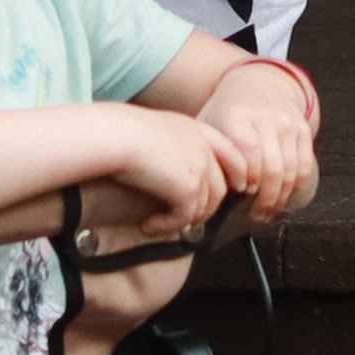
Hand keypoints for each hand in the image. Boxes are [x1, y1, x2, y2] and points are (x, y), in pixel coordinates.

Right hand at [97, 104, 243, 240]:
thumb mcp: (157, 128)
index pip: (231, 153)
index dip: (238, 173)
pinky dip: (167, 226)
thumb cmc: (122, 130)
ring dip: (182, 220)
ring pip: (204, 208)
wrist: (116, 136)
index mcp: (197, 130)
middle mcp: (204, 149)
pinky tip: (150, 225)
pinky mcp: (188, 190)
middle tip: (190, 219)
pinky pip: (185, 218)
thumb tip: (171, 169)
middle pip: (220, 188)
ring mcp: (200, 169)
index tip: (238, 186)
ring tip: (160, 223)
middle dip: (209, 208)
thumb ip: (174, 144)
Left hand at [197, 61, 317, 222]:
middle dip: (264, 197)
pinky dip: (295, 188)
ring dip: (279, 198)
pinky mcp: (302, 130)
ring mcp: (286, 124)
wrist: (256, 84)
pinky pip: (303, 166)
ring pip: (290, 171)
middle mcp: (265, 118)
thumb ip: (209, 153)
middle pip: (272, 167)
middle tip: (255, 214)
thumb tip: (205, 191)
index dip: (247, 178)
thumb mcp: (209, 124)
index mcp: (236, 116)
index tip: (240, 194)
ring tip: (267, 212)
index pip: (248, 152)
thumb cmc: (227, 112)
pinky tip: (283, 198)